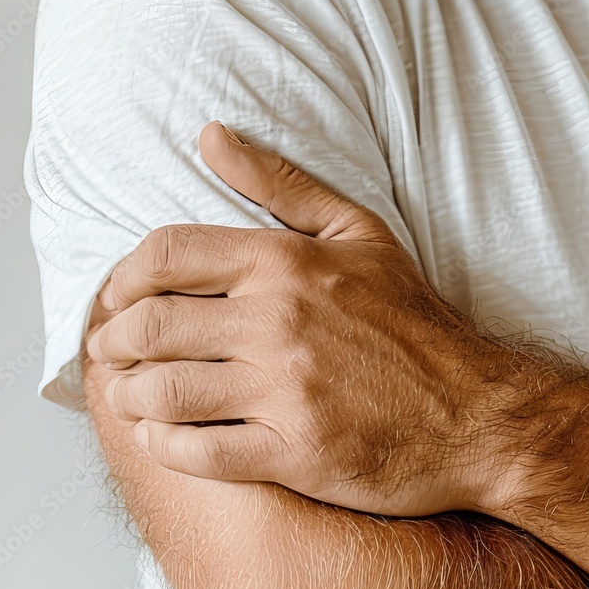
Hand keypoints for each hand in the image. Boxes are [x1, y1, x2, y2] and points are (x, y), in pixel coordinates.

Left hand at [85, 121, 512, 516]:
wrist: (477, 413)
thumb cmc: (414, 321)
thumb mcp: (360, 232)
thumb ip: (280, 183)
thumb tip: (209, 135)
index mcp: (288, 262)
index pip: (166, 254)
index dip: (123, 277)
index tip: (119, 298)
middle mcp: (280, 322)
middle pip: (150, 324)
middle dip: (113, 340)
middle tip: (111, 351)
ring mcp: (288, 391)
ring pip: (163, 390)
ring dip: (128, 394)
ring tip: (129, 394)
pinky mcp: (297, 453)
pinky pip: (197, 452)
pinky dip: (162, 446)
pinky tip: (160, 437)